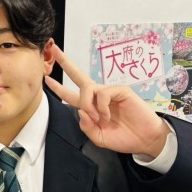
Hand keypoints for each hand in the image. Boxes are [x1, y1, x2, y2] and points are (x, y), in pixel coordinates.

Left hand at [44, 44, 170, 157]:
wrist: (145, 140)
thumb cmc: (123, 138)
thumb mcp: (98, 137)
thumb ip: (86, 127)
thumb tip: (80, 111)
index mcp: (90, 106)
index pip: (70, 94)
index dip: (58, 87)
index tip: (46, 80)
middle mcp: (97, 95)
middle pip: (78, 75)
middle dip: (65, 63)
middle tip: (54, 51)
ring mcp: (109, 91)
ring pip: (87, 88)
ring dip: (87, 104)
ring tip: (97, 119)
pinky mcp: (121, 91)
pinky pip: (102, 93)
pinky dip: (101, 106)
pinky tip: (107, 116)